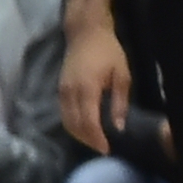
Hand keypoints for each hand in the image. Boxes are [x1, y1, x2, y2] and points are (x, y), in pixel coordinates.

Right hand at [60, 18, 130, 153]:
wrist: (86, 34)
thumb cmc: (108, 52)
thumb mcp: (122, 74)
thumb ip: (120, 102)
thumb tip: (118, 127)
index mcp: (87, 88)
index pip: (88, 121)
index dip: (96, 138)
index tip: (107, 149)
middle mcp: (70, 92)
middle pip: (74, 125)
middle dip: (88, 140)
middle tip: (103, 149)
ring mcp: (62, 91)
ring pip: (66, 122)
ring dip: (79, 135)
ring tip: (95, 142)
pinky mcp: (59, 90)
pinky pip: (64, 114)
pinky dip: (73, 125)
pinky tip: (86, 129)